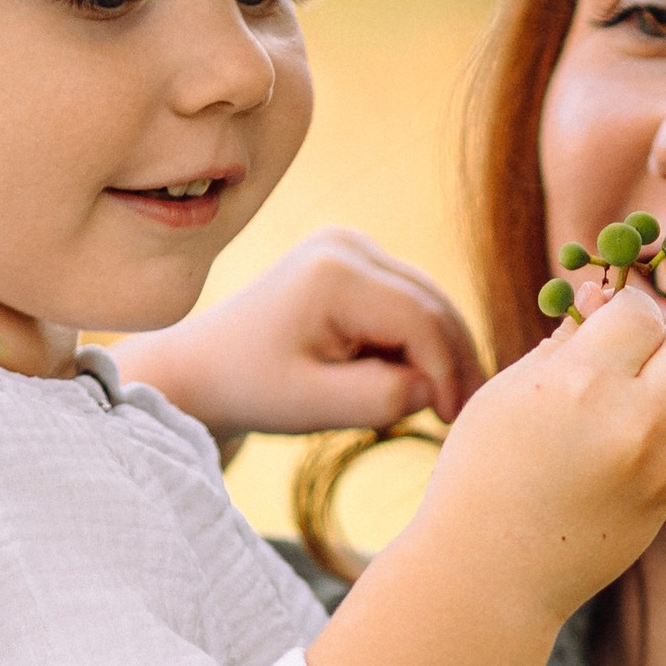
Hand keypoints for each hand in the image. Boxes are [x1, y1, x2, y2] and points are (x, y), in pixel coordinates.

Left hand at [111, 230, 484, 453]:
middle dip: (454, 362)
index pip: (420, 321)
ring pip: (428, 302)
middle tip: (457, 417)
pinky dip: (419, 342)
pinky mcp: (356, 259)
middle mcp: (349, 244)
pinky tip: (411, 380)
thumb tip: (436, 388)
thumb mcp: (313, 405)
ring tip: (439, 405)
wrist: (208, 366)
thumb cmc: (253, 388)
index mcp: (335, 273)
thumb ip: (380, 399)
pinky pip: (410, 302)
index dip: (446, 372)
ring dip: (440, 353)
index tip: (449, 421)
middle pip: (432, 304)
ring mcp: (353, 245)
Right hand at [412, 282, 665, 626]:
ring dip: (663, 395)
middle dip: (665, 345)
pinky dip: (653, 441)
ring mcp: (653, 469)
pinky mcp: (663, 503)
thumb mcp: (506, 395)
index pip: (642, 313)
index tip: (604, 324)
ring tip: (607, 417)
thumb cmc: (480, 476)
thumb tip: (601, 293)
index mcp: (580, 384)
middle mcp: (629, 424)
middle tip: (628, 359)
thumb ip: (564, 343)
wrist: (485, 577)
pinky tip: (606, 461)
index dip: (624, 312)